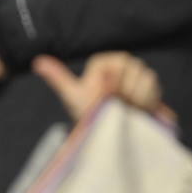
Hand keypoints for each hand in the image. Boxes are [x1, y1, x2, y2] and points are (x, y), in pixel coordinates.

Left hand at [33, 52, 172, 122]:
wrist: (107, 131)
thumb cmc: (88, 112)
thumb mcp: (72, 95)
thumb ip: (57, 76)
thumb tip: (37, 62)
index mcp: (104, 62)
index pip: (119, 62)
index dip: (115, 82)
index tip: (107, 96)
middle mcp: (121, 63)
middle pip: (135, 69)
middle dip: (127, 91)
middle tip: (118, 106)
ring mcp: (137, 74)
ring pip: (147, 78)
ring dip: (138, 98)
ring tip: (127, 110)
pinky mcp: (149, 86)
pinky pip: (155, 87)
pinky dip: (149, 101)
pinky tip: (139, 111)